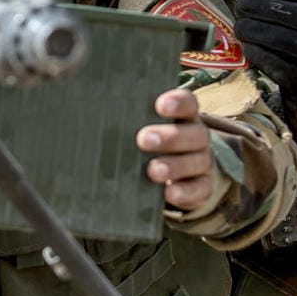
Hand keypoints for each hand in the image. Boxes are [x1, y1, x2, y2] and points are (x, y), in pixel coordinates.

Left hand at [136, 89, 214, 210]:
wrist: (183, 175)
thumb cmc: (153, 143)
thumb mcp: (143, 128)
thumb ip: (129, 123)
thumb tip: (93, 120)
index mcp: (184, 117)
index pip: (188, 103)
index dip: (178, 102)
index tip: (160, 105)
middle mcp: (197, 137)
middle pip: (193, 133)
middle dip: (170, 137)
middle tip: (144, 139)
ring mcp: (202, 162)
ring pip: (197, 162)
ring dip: (175, 166)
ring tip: (153, 171)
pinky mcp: (203, 187)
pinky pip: (199, 189)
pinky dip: (185, 192)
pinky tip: (169, 193)